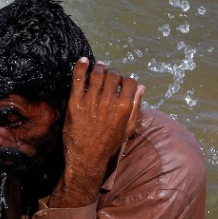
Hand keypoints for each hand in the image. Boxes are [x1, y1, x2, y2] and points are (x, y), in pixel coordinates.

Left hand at [49, 58, 142, 208]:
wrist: (87, 157)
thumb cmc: (109, 144)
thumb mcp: (128, 127)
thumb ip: (136, 106)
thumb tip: (142, 86)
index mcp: (124, 107)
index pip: (129, 82)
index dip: (125, 79)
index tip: (119, 81)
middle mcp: (109, 102)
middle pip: (112, 75)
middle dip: (111, 71)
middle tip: (106, 71)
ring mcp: (91, 102)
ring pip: (96, 75)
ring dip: (97, 67)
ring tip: (96, 67)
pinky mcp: (75, 104)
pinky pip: (77, 80)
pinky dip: (80, 67)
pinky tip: (82, 61)